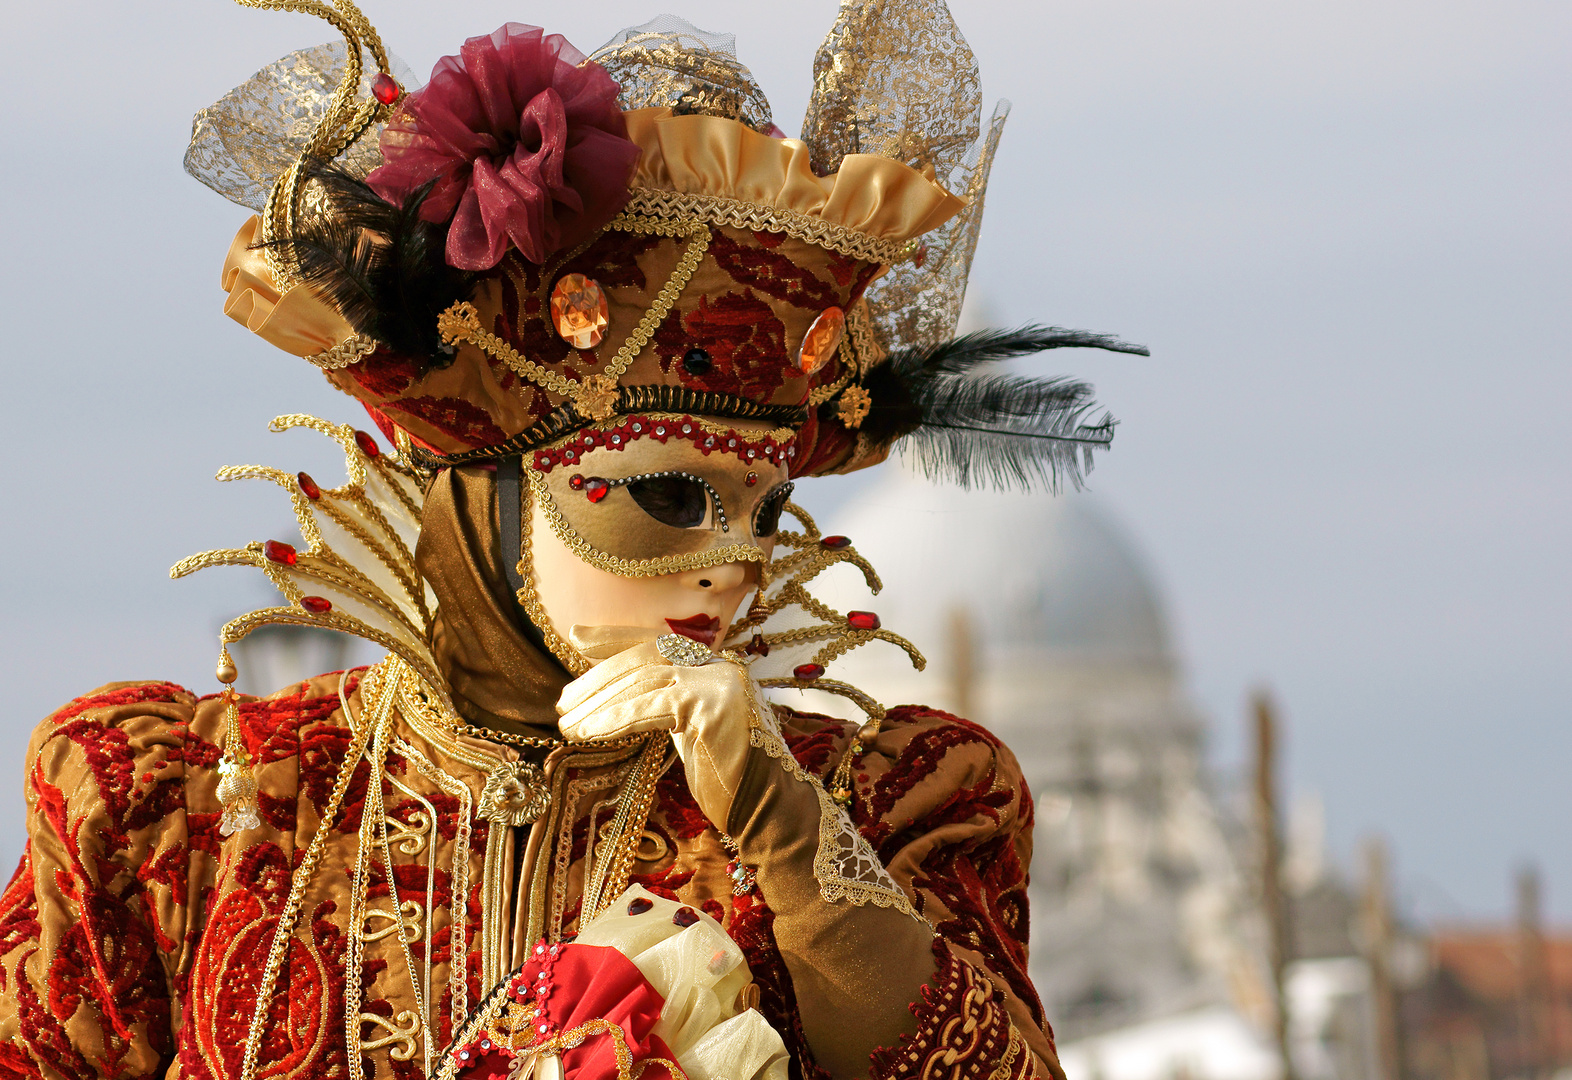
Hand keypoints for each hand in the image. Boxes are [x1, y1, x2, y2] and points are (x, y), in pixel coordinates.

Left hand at [556, 626, 762, 827]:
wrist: (769, 809)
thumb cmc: (728, 778)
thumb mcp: (691, 730)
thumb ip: (668, 704)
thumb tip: (620, 694)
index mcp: (715, 665)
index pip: (658, 641)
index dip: (614, 637)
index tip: (575, 638)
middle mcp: (720, 665)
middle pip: (646, 656)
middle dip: (598, 677)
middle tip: (562, 702)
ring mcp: (719, 682)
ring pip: (645, 679)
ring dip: (598, 703)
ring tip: (566, 724)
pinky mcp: (713, 706)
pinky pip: (651, 707)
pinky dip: (614, 719)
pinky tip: (588, 732)